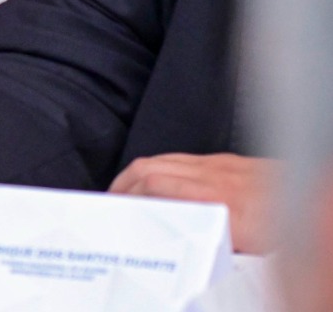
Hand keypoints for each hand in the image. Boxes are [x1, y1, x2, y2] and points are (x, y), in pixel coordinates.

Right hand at [108, 153, 280, 253]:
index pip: (157, 188)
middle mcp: (221, 180)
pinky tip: (162, 183)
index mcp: (224, 206)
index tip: (113, 214)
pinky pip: (185, 160)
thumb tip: (185, 259)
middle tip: (108, 207)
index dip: (127, 199)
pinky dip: (162, 169)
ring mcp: (227, 167)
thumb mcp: (254, 250)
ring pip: (165, 161)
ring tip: (125, 195)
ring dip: (138, 176)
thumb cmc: (296, 231)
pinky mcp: (235, 163)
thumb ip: (215, 248)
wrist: (325, 206)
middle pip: (151, 170)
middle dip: (122, 187)